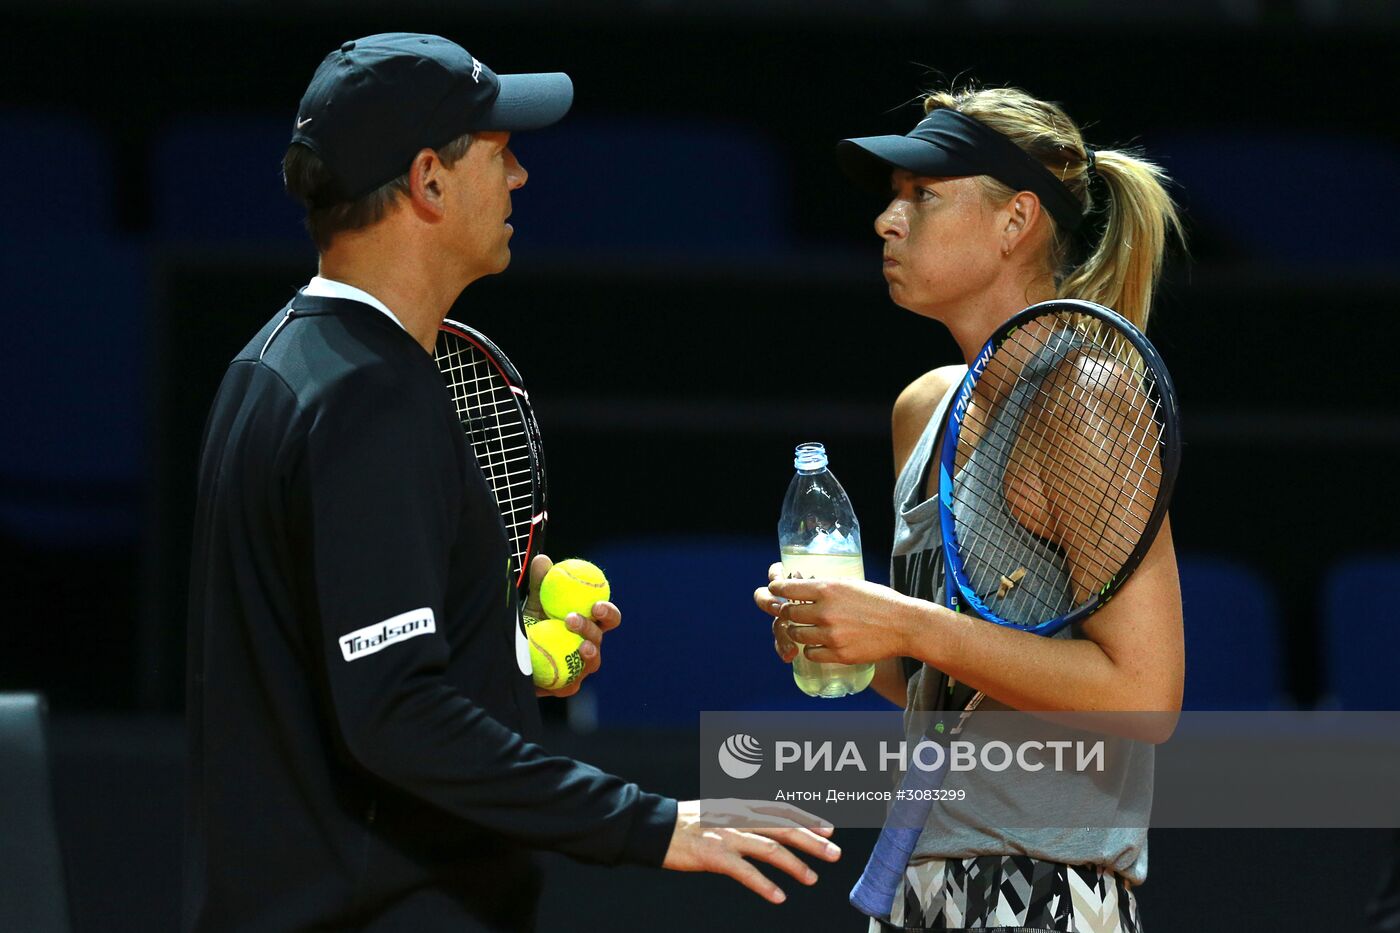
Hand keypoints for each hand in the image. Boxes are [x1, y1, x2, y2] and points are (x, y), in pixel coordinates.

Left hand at [526, 554, 619, 697]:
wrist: (512, 657)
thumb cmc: (530, 625)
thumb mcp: (533, 604)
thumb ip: (540, 584)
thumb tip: (544, 559)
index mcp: (589, 625)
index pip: (607, 618)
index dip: (608, 612)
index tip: (596, 606)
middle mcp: (589, 646)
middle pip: (600, 639)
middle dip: (592, 629)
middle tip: (573, 619)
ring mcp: (580, 669)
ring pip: (592, 664)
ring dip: (588, 653)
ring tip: (578, 646)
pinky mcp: (565, 687)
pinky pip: (570, 686)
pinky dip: (566, 680)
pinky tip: (557, 674)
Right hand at [662, 799, 840, 902]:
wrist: (655, 827)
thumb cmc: (686, 822)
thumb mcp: (720, 809)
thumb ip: (743, 816)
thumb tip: (767, 825)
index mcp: (741, 804)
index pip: (781, 809)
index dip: (808, 817)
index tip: (829, 828)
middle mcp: (738, 816)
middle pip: (784, 827)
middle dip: (812, 840)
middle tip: (835, 853)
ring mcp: (728, 835)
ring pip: (770, 848)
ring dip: (795, 864)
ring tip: (812, 879)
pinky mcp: (715, 856)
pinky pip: (746, 872)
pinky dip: (764, 885)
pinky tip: (779, 897)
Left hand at [757, 576, 921, 666]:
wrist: (904, 625)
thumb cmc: (879, 600)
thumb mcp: (850, 583)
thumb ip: (826, 587)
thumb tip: (803, 587)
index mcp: (828, 588)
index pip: (787, 589)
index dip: (777, 589)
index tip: (774, 590)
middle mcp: (825, 611)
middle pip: (788, 613)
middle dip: (787, 611)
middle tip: (792, 612)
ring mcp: (831, 634)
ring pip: (796, 634)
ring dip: (797, 631)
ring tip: (805, 629)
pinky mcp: (839, 654)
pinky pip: (811, 653)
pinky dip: (811, 649)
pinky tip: (818, 644)